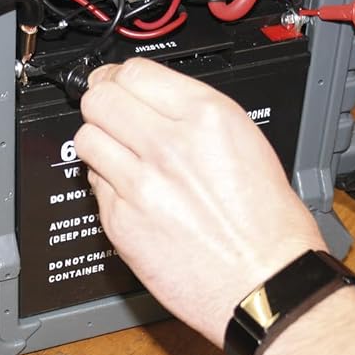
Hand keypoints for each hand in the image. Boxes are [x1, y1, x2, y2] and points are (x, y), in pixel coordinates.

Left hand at [73, 59, 324, 347]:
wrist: (265, 283)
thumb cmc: (268, 224)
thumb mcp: (246, 141)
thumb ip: (193, 114)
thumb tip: (153, 99)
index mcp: (206, 116)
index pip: (133, 71)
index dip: (119, 77)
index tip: (117, 84)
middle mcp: (168, 144)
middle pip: (99, 99)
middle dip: (101, 104)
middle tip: (110, 116)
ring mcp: (139, 184)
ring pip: (86, 139)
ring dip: (98, 143)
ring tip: (118, 156)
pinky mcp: (120, 221)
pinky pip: (93, 186)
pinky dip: (105, 186)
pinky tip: (131, 194)